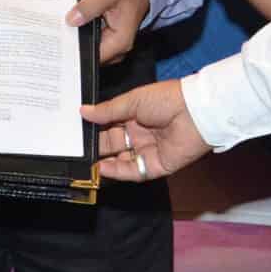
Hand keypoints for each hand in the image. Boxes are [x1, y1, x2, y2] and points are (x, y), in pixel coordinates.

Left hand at [69, 0, 150, 64]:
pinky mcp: (110, 40)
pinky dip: (85, 33)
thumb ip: (90, 6)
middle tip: (64, 26)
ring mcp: (115, 46)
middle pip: (89, 53)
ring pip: (90, 47)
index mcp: (120, 42)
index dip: (75, 47)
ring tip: (72, 20)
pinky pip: (93, 42)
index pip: (91, 56)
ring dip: (80, 36)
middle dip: (75, 41)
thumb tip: (72, 20)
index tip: (63, 36)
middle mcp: (119, 49)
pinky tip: (79, 20)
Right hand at [82, 79, 210, 179]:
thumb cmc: (166, 99)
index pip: (109, 124)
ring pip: (120, 160)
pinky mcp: (156, 166)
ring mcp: (147, 150)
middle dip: (95, 146)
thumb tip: (83, 112)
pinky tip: (102, 168)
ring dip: (103, 162)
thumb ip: (107, 110)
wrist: (196, 113)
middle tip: (75, 149)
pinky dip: (117, 171)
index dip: (93, 128)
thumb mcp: (132, 101)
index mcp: (134, 115)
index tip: (75, 131)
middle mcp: (140, 133)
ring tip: (84, 162)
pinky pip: (133, 171)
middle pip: (112, 144)